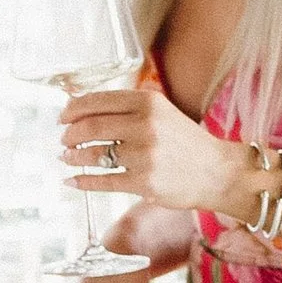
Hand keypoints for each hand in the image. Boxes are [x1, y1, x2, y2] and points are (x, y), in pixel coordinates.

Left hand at [60, 72, 246, 218]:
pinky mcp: (144, 182)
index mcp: (149, 103)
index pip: (99, 100)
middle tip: (63, 139)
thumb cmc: (187, 143)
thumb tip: (84, 107)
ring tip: (67, 157)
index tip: (63, 116)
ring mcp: (144, 155)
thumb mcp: (162, 113)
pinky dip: (83, 181)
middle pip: (91, 126)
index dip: (74, 109)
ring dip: (73, 156)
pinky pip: (103, 181)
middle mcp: (146, 126)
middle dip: (70, 134)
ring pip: (95, 154)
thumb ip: (129, 109)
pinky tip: (72, 180)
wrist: (219, 172)